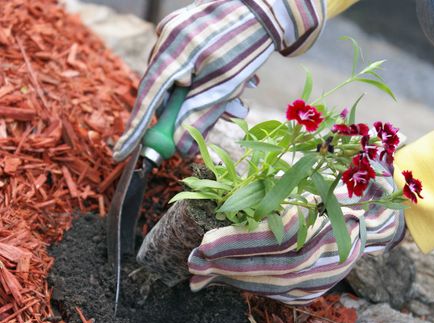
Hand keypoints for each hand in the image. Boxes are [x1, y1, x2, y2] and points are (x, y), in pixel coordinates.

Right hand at [112, 0, 325, 160]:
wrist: (266, 7)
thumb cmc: (245, 45)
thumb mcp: (223, 87)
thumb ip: (199, 118)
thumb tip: (181, 149)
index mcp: (171, 53)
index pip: (147, 99)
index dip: (136, 129)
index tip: (124, 153)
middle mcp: (167, 40)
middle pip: (167, 91)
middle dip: (195, 109)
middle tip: (221, 116)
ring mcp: (176, 31)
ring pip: (183, 79)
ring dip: (211, 94)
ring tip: (242, 90)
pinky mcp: (188, 29)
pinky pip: (190, 64)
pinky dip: (210, 78)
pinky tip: (238, 77)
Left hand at [188, 161, 404, 304]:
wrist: (375, 217)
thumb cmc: (343, 188)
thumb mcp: (317, 176)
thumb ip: (282, 186)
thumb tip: (235, 194)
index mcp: (333, 228)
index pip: (278, 242)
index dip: (239, 244)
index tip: (206, 242)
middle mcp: (329, 259)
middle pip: (270, 268)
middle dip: (226, 266)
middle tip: (192, 263)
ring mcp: (322, 279)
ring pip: (270, 284)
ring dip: (231, 278)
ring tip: (200, 274)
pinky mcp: (313, 290)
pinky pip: (275, 291)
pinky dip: (246, 285)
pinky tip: (224, 279)